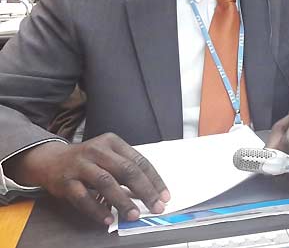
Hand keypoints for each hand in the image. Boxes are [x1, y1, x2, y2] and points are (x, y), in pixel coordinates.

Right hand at [3, 134, 168, 225]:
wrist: (50, 160)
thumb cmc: (88, 161)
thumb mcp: (108, 157)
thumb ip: (127, 171)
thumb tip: (151, 193)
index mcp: (113, 142)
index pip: (139, 161)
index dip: (154, 180)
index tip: (165, 196)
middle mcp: (97, 150)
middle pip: (126, 170)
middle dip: (145, 190)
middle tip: (156, 207)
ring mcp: (80, 164)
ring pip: (106, 182)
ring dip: (122, 201)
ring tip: (134, 215)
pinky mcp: (65, 180)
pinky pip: (83, 197)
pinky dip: (97, 209)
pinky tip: (107, 219)